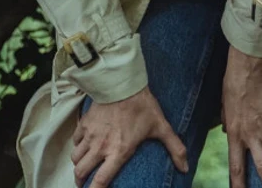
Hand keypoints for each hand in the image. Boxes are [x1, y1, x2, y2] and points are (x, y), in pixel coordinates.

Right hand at [71, 87, 187, 187]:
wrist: (122, 83)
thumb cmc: (142, 105)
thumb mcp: (161, 127)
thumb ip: (175, 148)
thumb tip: (186, 168)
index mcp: (118, 152)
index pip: (101, 180)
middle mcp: (100, 146)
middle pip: (81, 172)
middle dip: (80, 182)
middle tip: (84, 185)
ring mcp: (90, 134)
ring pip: (76, 157)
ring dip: (78, 165)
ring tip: (83, 168)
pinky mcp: (84, 122)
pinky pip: (75, 140)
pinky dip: (77, 147)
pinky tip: (83, 146)